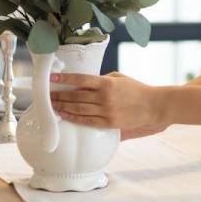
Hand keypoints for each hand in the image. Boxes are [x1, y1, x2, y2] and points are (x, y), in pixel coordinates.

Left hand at [50, 71, 166, 135]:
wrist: (153, 106)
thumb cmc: (136, 89)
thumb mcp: (119, 78)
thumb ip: (101, 80)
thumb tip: (84, 84)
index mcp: (107, 83)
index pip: (80, 79)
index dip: (64, 78)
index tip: (52, 78)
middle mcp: (105, 97)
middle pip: (75, 96)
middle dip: (59, 95)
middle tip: (47, 95)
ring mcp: (106, 111)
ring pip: (78, 109)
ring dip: (63, 107)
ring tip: (52, 106)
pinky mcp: (109, 123)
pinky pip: (87, 121)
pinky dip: (74, 118)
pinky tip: (65, 116)